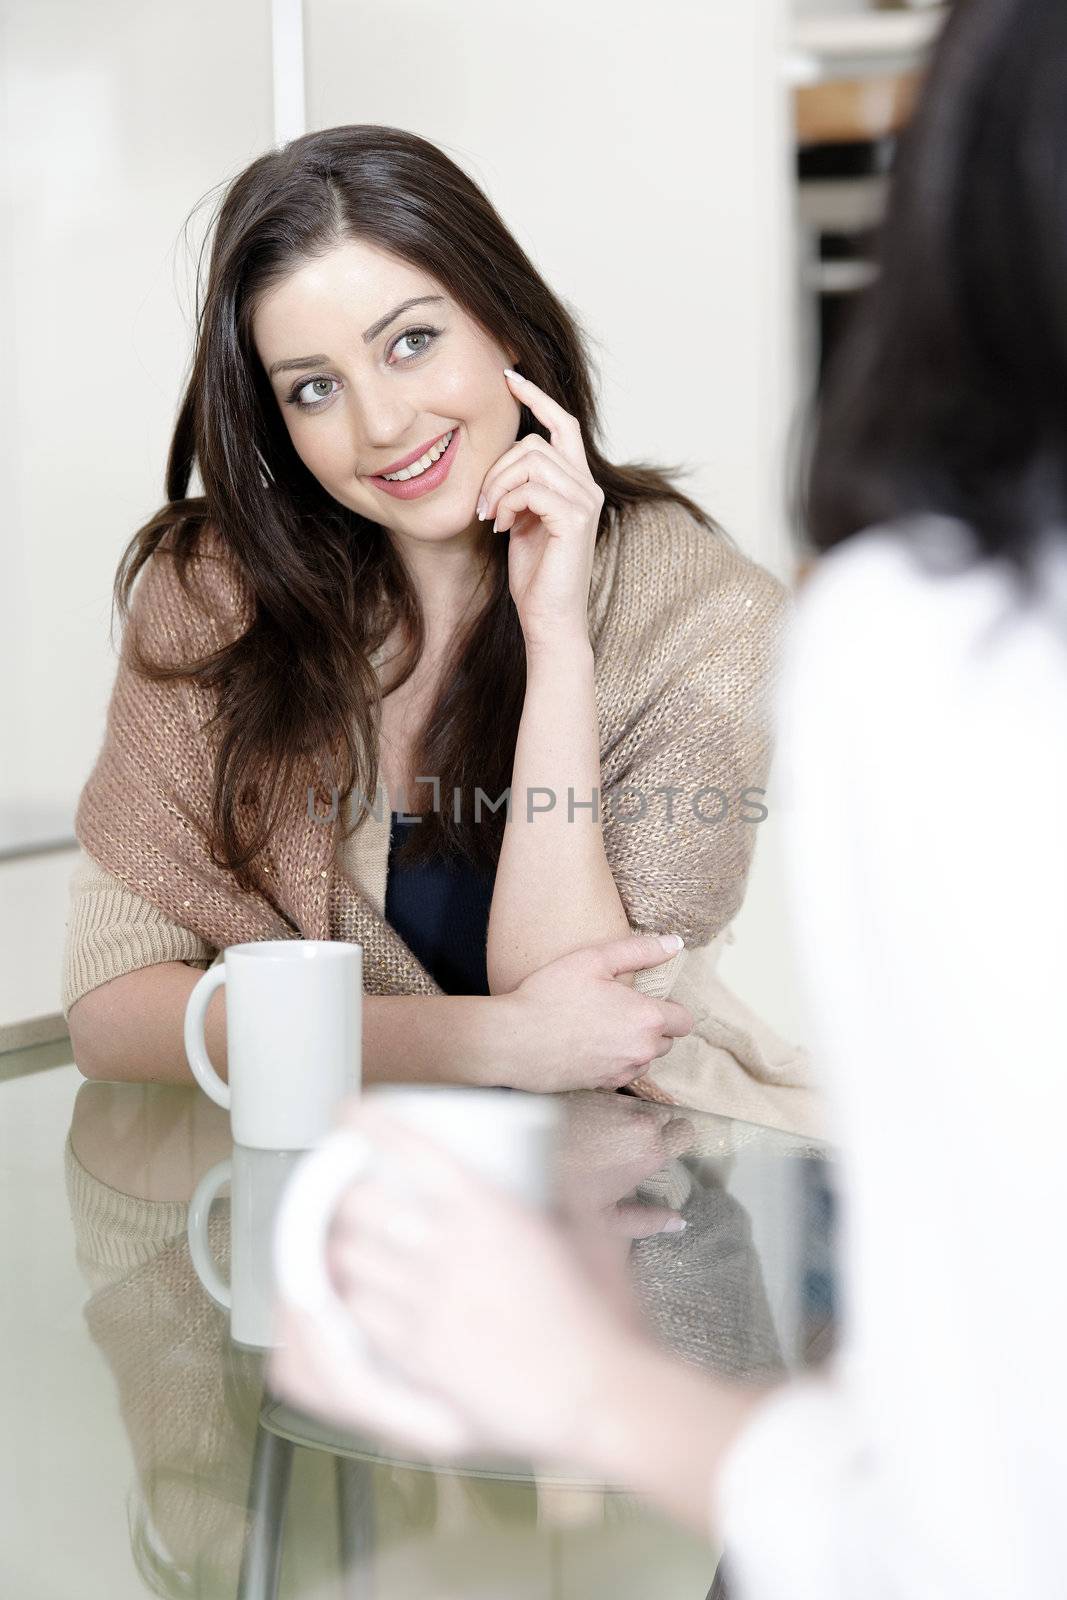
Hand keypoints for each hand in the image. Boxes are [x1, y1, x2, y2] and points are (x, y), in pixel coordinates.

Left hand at [269, 1102, 655, 1465]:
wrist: (597, 1394)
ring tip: (336, 1244)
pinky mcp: (419, 1353)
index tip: (349, 1113)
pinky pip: (358, 1316)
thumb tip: (553, 1176)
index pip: (413, 1150)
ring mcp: (430, 1303)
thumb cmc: (598, 1317)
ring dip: (335, 1248)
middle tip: (341, 1192)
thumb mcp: (584, 1234)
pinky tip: (344, 1297)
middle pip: (361, 1205)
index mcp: (491, 1210)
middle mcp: (453, 1249)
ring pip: (350, 1261)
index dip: (370, 1124)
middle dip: (341, 1195)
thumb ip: (565, 1201)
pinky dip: (343, 1301)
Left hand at [478, 369, 603, 651]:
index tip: (510, 378)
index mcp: (577, 484)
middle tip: (484, 504)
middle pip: (536, 443)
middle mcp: (587, 487)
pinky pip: (531, 486)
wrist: (549, 618)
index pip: (562, 424)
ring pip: (531, 461)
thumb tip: (501, 460)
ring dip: (498, 486)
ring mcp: (584, 500)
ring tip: (492, 517)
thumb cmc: (534, 576)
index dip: (537, 398)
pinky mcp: (574, 517)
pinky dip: (507, 502)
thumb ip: (520, 487)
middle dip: (498, 467)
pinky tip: (503, 527)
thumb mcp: (522, 520)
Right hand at [490, 933, 693, 1094]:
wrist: (513, 1041)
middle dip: (653, 1026)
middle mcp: (642, 1050)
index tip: (647, 999)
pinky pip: (624, 1073)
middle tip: (620, 1009)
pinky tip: (590, 1045)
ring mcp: (623, 1071)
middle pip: (668, 1041)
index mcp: (646, 1018)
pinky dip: (615, 1061)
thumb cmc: (550, 996)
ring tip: (603, 1027)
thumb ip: (640, 951)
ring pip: (646, 1058)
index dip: (670, 1007)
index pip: (684, 1020)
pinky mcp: (603, 1086)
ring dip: (635, 1045)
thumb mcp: (593, 960)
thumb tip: (675, 942)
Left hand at [558, 1093, 696, 1239]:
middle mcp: (637, 1119)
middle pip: (662, 1117)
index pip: (687, 1131)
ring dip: (628, 1122)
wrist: (517, 1158)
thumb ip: (648, 1220)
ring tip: (601, 1146)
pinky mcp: (591, 1092)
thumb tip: (678, 1222)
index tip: (662, 1155)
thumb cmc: (562, 1194)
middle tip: (628, 1155)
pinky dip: (605, 1112)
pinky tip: (583, 1133)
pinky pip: (611, 1099)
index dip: (676, 1143)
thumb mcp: (606, 1219)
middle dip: (653, 1132)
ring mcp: (613, 1102)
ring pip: (637, 1106)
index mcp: (649, 1150)